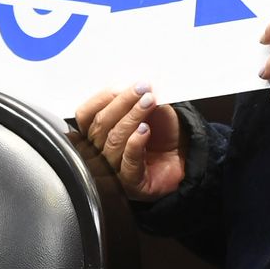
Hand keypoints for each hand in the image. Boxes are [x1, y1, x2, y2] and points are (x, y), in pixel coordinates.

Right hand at [73, 82, 184, 200]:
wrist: (183, 154)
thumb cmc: (162, 131)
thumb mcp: (148, 106)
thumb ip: (136, 96)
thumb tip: (130, 86)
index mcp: (98, 131)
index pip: (85, 115)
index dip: (101, 98)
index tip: (122, 85)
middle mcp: (101, 151)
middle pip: (100, 125)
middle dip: (122, 103)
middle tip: (142, 90)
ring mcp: (114, 168)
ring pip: (114, 141)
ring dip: (132, 118)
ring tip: (149, 103)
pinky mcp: (132, 182)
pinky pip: (128, 162)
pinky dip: (136, 142)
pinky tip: (146, 130)